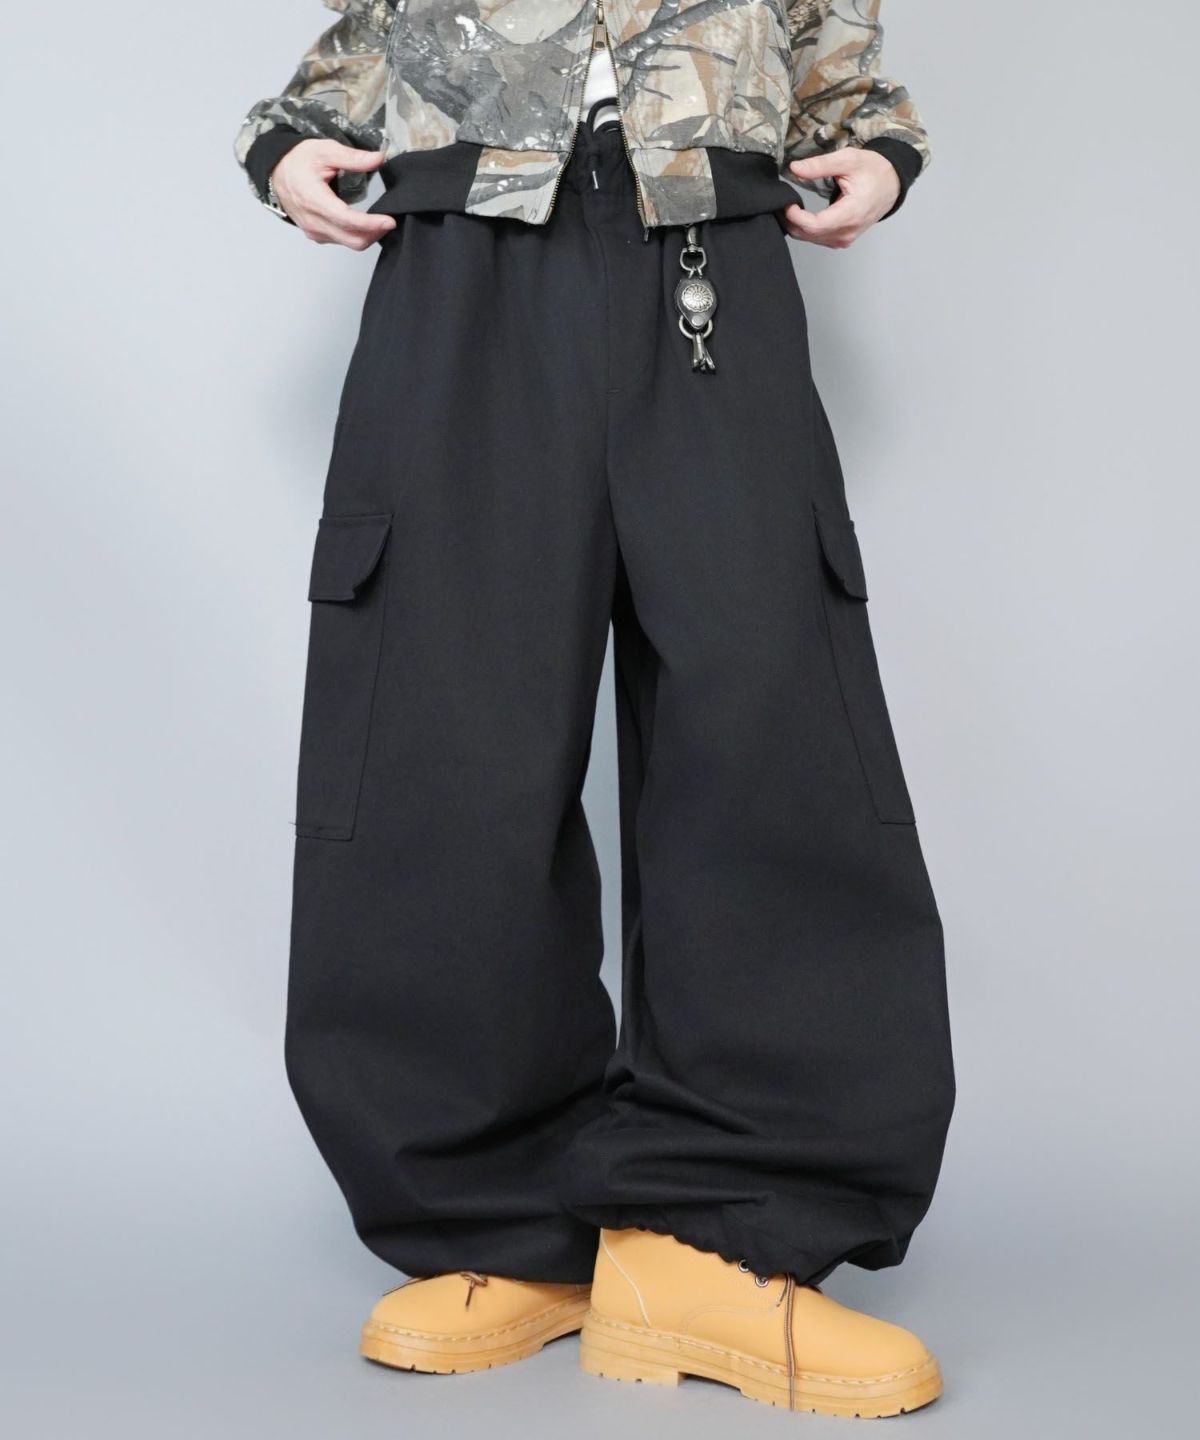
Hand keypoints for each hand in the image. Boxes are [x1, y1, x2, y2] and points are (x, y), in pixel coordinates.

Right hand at [271, 140, 396, 249]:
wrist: (276, 172)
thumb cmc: (298, 161)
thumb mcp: (325, 151)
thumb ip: (353, 157)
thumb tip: (377, 158)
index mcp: (314, 199)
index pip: (347, 220)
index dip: (370, 224)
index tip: (389, 221)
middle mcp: (313, 221)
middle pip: (351, 239)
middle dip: (374, 233)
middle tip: (389, 222)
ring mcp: (314, 231)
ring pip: (348, 243)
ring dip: (367, 236)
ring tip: (379, 222)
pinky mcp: (316, 235)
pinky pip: (341, 242)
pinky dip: (356, 236)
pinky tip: (364, 225)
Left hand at [782, 149, 899, 248]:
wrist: (891, 183)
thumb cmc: (872, 170)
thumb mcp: (847, 160)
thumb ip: (820, 165)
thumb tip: (795, 168)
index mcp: (851, 213)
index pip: (815, 225)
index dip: (795, 216)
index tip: (788, 202)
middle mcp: (848, 231)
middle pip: (809, 235)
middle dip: (792, 221)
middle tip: (785, 202)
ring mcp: (845, 239)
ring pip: (811, 239)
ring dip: (797, 226)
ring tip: (792, 207)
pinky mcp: (842, 240)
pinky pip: (818, 240)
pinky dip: (806, 230)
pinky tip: (803, 216)